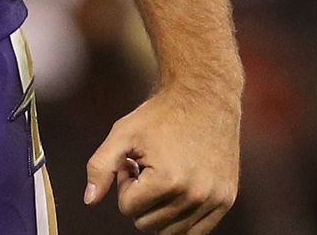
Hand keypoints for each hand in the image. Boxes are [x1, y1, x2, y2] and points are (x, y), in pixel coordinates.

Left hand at [85, 85, 239, 233]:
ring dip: (161, 208)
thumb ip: (100, 167)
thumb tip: (89, 201)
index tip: (135, 161)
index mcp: (167, 181)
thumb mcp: (123, 133)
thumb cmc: (160, 114)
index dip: (126, 183)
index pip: (127, 209)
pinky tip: (180, 187)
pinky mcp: (227, 199)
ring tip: (164, 176)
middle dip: (142, 198)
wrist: (204, 96)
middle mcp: (194, 195)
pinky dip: (182, 217)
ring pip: (170, 232)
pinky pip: (196, 232)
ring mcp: (214, 199)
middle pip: (147, 224)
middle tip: (149, 168)